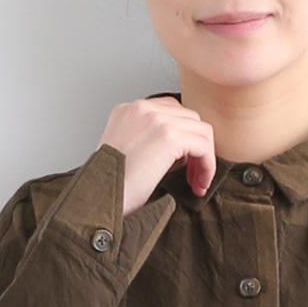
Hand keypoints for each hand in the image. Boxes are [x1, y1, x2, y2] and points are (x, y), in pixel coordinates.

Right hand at [96, 97, 216, 215]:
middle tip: (194, 176)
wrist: (99, 198)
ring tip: (197, 182)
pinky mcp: (169, 136)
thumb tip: (181, 152)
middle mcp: (141, 108)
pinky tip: (199, 184)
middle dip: (196, 148)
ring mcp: (156, 119)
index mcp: (128, 111)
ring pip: (201, 130)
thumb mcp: (126, 153)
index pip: (170, 112)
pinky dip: (207, 166)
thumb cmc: (110, 187)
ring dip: (204, 158)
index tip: (185, 164)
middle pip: (189, 118)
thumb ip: (149, 142)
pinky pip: (204, 146)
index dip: (184, 138)